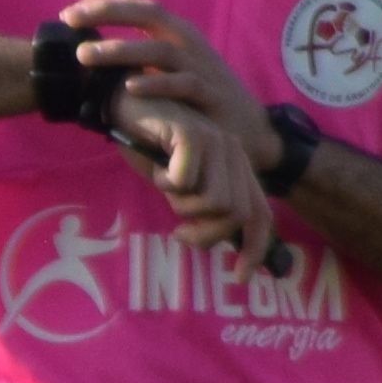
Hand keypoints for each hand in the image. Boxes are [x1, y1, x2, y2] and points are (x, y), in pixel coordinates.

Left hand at [57, 0, 266, 165]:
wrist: (249, 129)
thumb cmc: (199, 100)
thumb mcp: (169, 70)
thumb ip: (139, 58)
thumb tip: (92, 55)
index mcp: (176, 33)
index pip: (139, 6)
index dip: (105, 4)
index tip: (70, 14)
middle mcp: (188, 42)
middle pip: (148, 14)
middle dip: (108, 12)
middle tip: (71, 20)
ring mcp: (201, 66)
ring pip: (159, 49)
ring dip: (121, 50)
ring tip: (86, 55)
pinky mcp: (211, 94)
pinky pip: (183, 84)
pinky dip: (156, 84)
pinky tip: (130, 86)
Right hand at [121, 87, 276, 262]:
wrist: (122, 105)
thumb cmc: (149, 149)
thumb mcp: (179, 188)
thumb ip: (200, 209)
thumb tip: (214, 242)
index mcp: (237, 167)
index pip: (259, 215)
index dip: (255, 249)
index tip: (239, 278)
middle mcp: (235, 153)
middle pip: (236, 215)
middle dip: (205, 234)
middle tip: (179, 232)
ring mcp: (217, 141)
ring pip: (215, 202)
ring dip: (182, 206)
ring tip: (166, 187)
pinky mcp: (194, 136)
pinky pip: (187, 182)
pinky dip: (166, 184)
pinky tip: (158, 169)